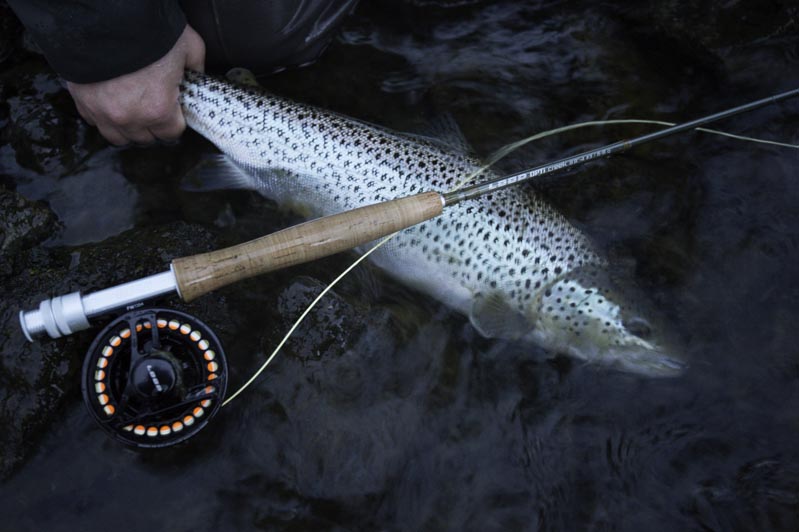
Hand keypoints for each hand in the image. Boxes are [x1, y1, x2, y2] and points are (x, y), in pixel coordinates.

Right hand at [67, 25, 204, 145]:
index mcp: (158, 109)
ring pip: (119, 137)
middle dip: (154, 126)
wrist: (104, 17)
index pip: (172, 133)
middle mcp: (130, 118)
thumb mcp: (188, 46)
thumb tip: (197, 76)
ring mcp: (103, 112)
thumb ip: (196, 67)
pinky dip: (104, 116)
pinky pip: (94, 121)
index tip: (175, 110)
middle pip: (146, 139)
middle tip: (155, 108)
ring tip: (134, 112)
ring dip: (128, 128)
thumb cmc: (148, 31)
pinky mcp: (83, 101)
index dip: (176, 121)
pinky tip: (111, 103)